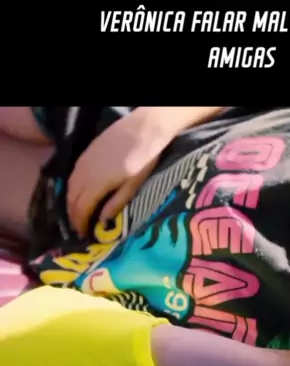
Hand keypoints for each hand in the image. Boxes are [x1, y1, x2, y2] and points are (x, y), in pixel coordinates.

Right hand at [67, 106, 223, 237]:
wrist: (143, 129)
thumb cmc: (144, 160)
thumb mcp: (133, 186)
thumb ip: (116, 204)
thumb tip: (102, 223)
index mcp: (96, 184)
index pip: (81, 210)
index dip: (80, 225)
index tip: (84, 236)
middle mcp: (84, 173)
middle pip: (71, 200)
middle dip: (74, 217)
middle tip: (81, 229)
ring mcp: (83, 162)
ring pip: (70, 188)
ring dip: (72, 204)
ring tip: (79, 215)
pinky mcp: (85, 154)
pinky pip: (73, 177)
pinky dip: (73, 190)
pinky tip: (81, 194)